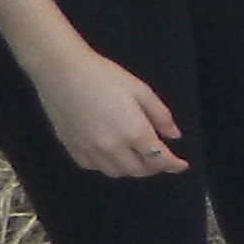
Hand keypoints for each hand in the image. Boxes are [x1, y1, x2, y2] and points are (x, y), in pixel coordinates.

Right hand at [33, 42, 185, 177]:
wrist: (62, 71)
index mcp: (134, 133)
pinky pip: (93, 167)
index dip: (174, 165)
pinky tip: (111, 155)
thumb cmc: (105, 77)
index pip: (159, 159)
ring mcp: (90, 149)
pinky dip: (106, 166)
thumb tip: (174, 136)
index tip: (181, 165)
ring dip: (130, 169)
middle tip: (159, 159)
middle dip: (153, 168)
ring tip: (137, 158)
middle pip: (138, 170)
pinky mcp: (71, 147)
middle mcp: (113, 147)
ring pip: (116, 172)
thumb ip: (161, 116)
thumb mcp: (141, 91)